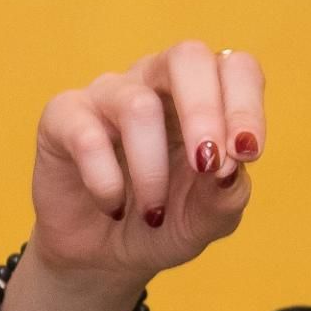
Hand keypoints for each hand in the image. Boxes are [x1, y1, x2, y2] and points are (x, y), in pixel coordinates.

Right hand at [27, 40, 263, 285]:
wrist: (103, 254)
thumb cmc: (165, 222)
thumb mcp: (206, 221)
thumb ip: (226, 196)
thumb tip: (229, 168)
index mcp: (205, 97)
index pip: (236, 68)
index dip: (246, 104)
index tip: (247, 153)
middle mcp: (157, 83)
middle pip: (187, 56)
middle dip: (204, 111)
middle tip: (208, 164)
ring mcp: (109, 95)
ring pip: (138, 105)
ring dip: (152, 169)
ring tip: (154, 214)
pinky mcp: (63, 117)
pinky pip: (86, 136)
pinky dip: (106, 181)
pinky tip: (112, 207)